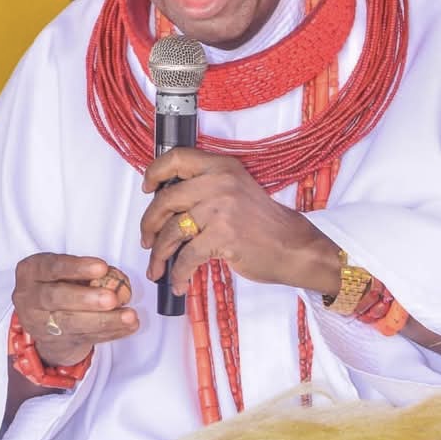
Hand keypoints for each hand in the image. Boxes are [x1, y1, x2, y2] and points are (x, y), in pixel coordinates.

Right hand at [12, 254, 137, 366]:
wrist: (40, 317)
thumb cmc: (57, 282)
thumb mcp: (60, 270)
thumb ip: (81, 271)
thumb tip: (113, 276)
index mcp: (31, 272)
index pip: (52, 267)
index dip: (77, 268)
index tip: (102, 267)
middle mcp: (29, 299)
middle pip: (57, 299)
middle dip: (87, 299)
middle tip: (112, 299)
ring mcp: (40, 324)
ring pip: (72, 324)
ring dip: (104, 320)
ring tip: (129, 316)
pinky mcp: (56, 342)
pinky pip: (85, 338)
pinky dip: (111, 332)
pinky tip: (128, 327)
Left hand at [140, 148, 339, 296]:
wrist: (293, 246)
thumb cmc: (263, 222)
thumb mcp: (235, 189)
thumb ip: (205, 187)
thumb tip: (165, 203)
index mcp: (222, 166)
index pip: (177, 158)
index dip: (155, 172)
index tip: (147, 188)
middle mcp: (219, 182)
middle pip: (166, 199)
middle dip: (150, 224)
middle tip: (147, 240)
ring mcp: (221, 208)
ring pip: (172, 231)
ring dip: (159, 254)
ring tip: (158, 268)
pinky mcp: (223, 236)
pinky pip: (187, 256)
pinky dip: (178, 273)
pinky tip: (178, 282)